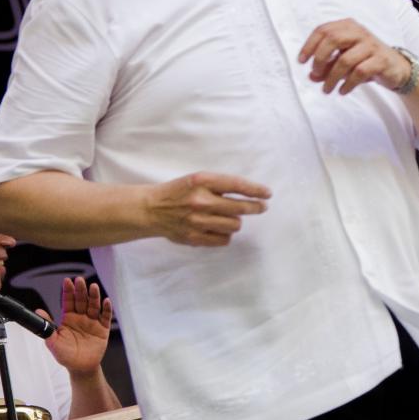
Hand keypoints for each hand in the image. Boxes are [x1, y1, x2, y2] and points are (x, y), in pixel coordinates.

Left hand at [42, 277, 112, 375]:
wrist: (80, 367)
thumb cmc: (65, 355)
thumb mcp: (53, 341)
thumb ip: (47, 326)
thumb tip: (38, 311)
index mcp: (68, 319)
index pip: (68, 301)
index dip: (68, 291)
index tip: (67, 281)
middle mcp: (81, 317)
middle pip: (82, 300)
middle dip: (81, 290)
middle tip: (80, 280)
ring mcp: (93, 322)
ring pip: (94, 306)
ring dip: (94, 296)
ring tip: (93, 287)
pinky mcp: (103, 329)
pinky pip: (105, 317)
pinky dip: (106, 309)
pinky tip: (106, 301)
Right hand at [143, 172, 268, 245]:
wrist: (150, 209)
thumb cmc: (178, 192)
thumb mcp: (198, 179)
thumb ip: (220, 185)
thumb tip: (251, 194)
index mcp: (202, 181)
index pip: (237, 185)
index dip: (256, 190)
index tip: (268, 194)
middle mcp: (200, 201)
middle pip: (240, 208)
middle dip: (255, 207)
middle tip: (262, 207)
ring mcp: (197, 221)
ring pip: (235, 225)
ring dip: (236, 221)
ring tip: (229, 217)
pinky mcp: (194, 238)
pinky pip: (224, 240)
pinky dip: (226, 234)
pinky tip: (220, 229)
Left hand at [298, 18, 409, 94]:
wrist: (396, 68)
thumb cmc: (366, 61)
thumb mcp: (344, 61)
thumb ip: (327, 66)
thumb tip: (312, 76)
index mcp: (348, 26)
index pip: (323, 30)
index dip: (309, 45)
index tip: (301, 61)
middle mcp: (360, 32)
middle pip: (333, 39)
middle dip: (320, 58)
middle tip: (315, 74)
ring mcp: (371, 46)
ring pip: (345, 60)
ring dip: (332, 77)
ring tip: (327, 89)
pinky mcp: (381, 60)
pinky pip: (360, 72)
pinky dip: (348, 84)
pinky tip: (342, 91)